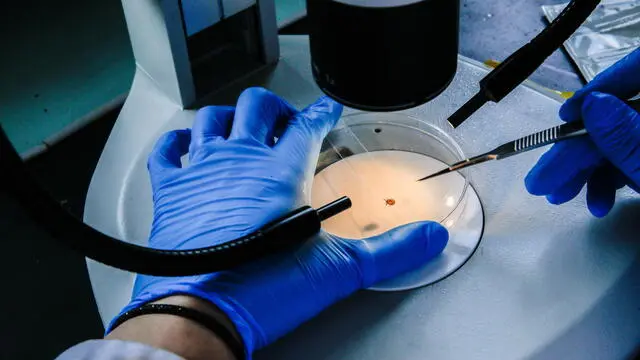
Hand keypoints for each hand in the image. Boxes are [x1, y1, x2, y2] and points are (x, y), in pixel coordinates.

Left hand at [110, 88, 447, 356]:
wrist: (201, 308)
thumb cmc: (261, 287)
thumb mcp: (338, 269)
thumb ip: (389, 251)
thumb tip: (428, 238)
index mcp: (282, 171)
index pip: (309, 124)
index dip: (323, 112)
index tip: (327, 110)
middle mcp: (240, 160)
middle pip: (258, 107)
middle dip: (277, 107)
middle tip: (287, 121)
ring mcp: (202, 170)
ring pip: (213, 118)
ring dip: (230, 117)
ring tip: (241, 128)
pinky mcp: (170, 191)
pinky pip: (168, 150)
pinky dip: (178, 142)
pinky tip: (187, 146)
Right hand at [525, 48, 639, 216]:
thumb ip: (626, 139)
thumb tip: (593, 105)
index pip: (633, 73)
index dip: (595, 92)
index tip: (565, 114)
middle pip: (616, 117)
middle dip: (578, 150)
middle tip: (544, 177)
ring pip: (619, 141)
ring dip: (587, 170)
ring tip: (562, 195)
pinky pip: (631, 158)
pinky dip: (612, 178)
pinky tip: (599, 199)